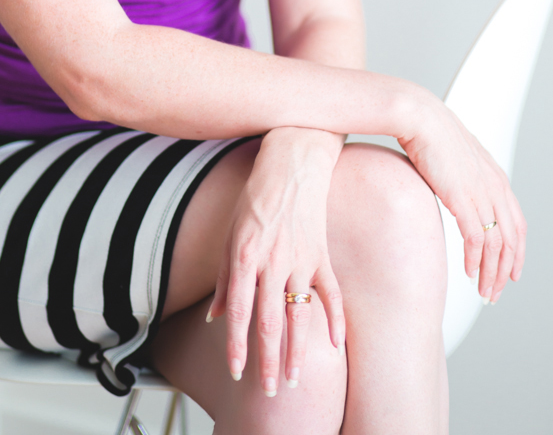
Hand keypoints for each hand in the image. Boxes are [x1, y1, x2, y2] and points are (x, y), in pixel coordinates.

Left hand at [206, 128, 344, 393]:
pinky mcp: (321, 254)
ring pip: (299, 315)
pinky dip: (335, 319)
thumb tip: (217, 316)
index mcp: (245, 254)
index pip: (240, 310)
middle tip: (269, 393)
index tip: (237, 371)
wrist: (293, 160)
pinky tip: (335, 345)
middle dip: (267, 361)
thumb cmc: (258, 193)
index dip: (237, 344)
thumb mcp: (231, 231)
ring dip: (298, 352)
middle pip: (269, 321)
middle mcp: (272, 260)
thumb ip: (225, 277)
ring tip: (295, 380)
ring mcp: (300, 259)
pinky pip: (331, 293)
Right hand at [399, 95, 526, 301]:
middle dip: (506, 271)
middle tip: (496, 293)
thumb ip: (463, 177)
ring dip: (492, 273)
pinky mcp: (463, 198)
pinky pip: (476, 240)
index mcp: (496, 177)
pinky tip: (470, 273)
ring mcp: (481, 192)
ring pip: (496, 245)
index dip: (517, 251)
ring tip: (484, 293)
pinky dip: (476, 261)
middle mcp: (495, 187)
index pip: (517, 223)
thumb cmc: (428, 133)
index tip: (511, 272)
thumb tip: (455, 191)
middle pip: (511, 240)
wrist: (418, 116)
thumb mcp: (455, 158)